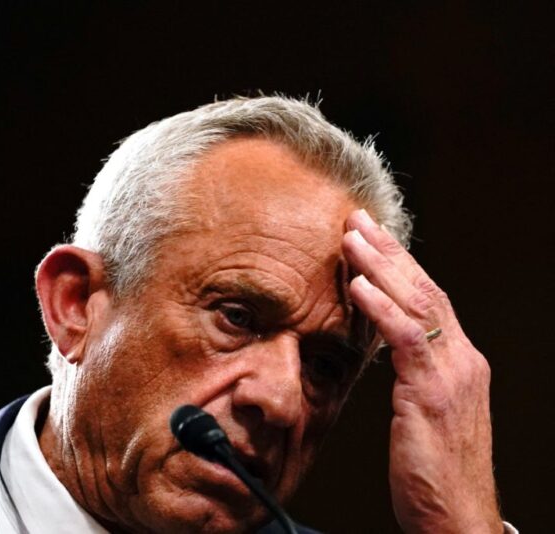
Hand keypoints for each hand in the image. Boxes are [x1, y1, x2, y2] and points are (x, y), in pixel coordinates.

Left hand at [342, 209, 502, 533]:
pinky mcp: (432, 394)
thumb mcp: (423, 409)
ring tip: (351, 237)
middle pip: (423, 289)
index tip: (369, 236)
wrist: (457, 515)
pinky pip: (407, 340)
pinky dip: (382, 308)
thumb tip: (379, 343)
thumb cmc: (435, 468)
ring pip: (417, 303)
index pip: (427, 298)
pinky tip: (358, 285)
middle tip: (357, 219)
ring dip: (381, 266)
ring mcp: (451, 374)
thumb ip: (409, 371)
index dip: (398, 264)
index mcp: (458, 360)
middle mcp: (461, 359)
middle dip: (389, 250)